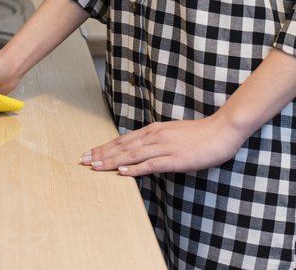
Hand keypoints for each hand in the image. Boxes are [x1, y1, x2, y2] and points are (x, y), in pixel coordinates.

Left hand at [80, 115, 246, 176]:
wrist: (221, 131)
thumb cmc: (199, 135)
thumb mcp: (173, 134)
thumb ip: (157, 141)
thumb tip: (142, 150)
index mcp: (154, 130)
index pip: (124, 139)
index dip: (105, 147)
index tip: (90, 153)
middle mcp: (155, 136)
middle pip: (123, 146)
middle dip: (101, 154)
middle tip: (83, 160)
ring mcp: (164, 147)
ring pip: (132, 155)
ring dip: (111, 161)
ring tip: (95, 166)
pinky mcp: (175, 159)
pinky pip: (151, 164)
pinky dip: (134, 169)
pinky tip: (122, 172)